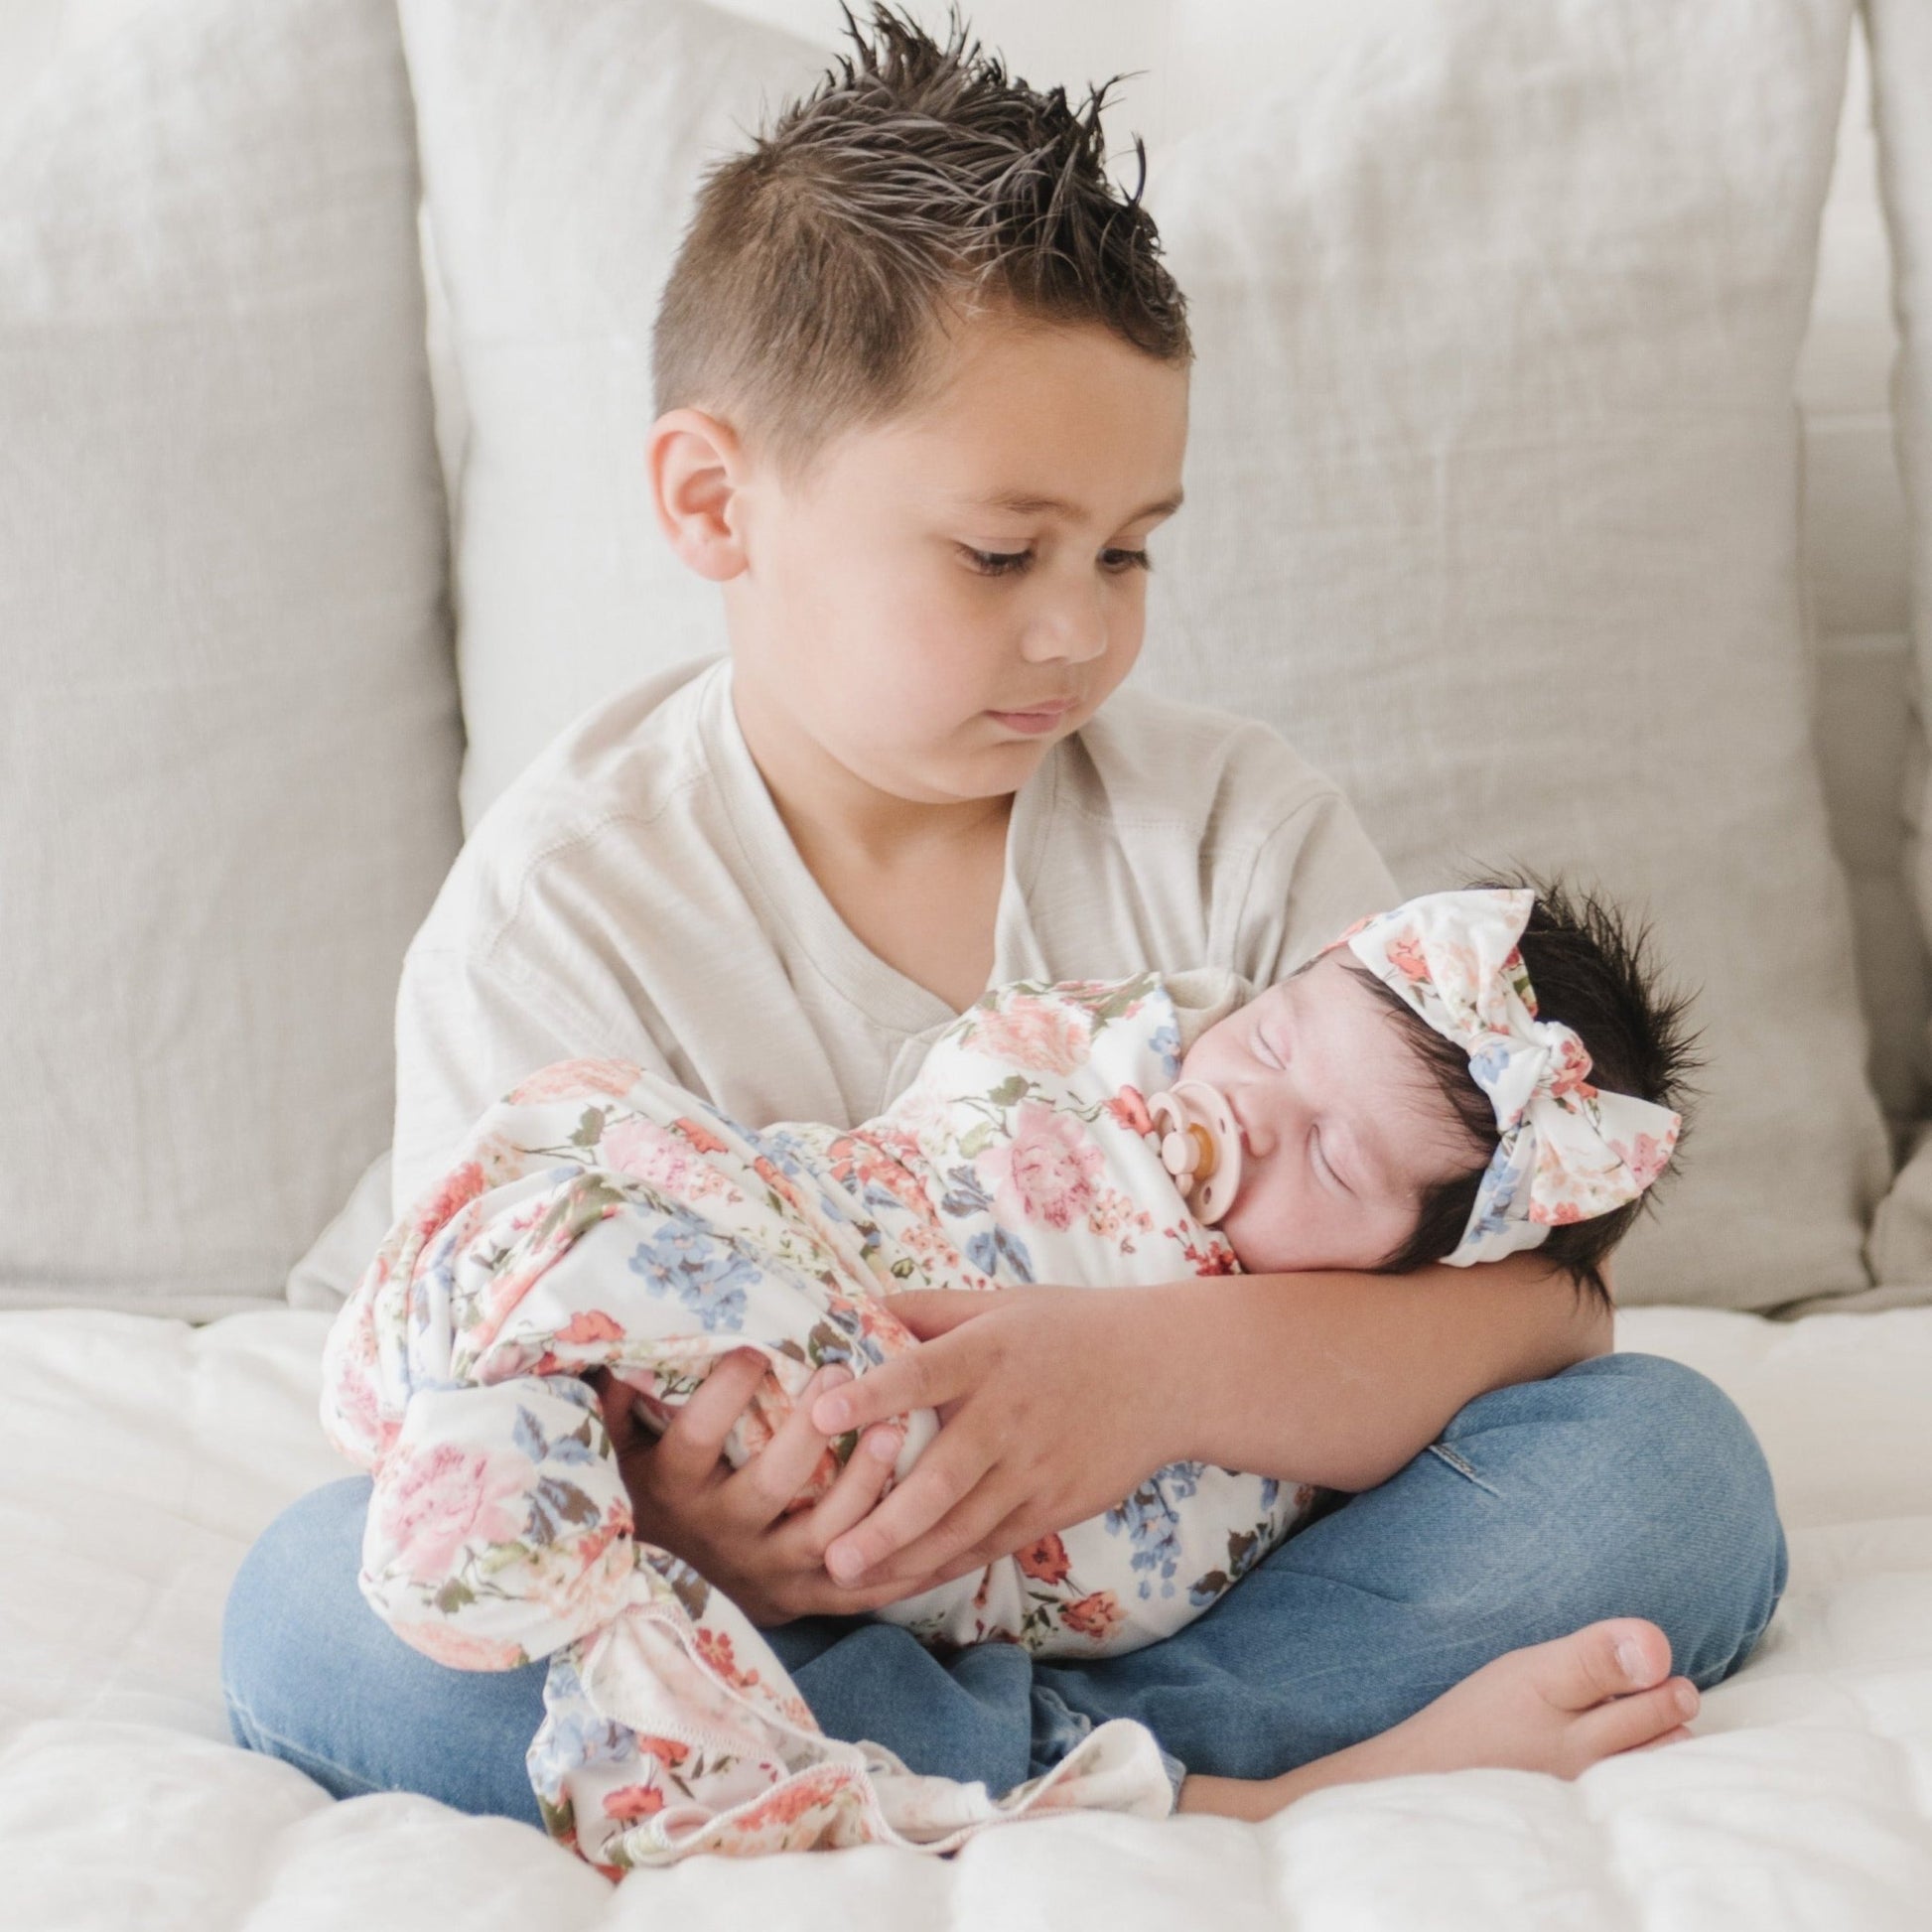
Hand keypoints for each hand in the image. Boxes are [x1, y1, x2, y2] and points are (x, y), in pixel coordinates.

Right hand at [588, 1354, 935, 1625]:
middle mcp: (720, 1534)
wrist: (671, 1589)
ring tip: (892, 1429)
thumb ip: (618, 1402)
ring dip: (862, 1484)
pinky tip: (936, 1512)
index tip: (757, 1347)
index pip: (696, 1440)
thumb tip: (599, 1346)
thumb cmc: (654, 1491)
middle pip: (771, 1486)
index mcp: (675, 1489)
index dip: (723, 1394)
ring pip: (824, 1534)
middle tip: (842, 1372)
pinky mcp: (806, 1598)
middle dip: (809, 1431)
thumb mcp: (625, 1450)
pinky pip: (861, 1583)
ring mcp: (768, 1571)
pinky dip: (902, 1556)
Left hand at [803, 1285, 1174, 1595]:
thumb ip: (927, 1311)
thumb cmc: (1069, 1330)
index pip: (923, 1373)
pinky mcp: (1057, 1505)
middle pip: (943, 1476)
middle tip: (826, 1550)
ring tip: (849, 1581)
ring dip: (905, 1557)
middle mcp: (1010, 1414)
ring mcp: (1036, 1467)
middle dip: (884, 1519)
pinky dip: (946, 1566)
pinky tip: (903, 1582)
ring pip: (964, 1524)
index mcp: (989, 1353)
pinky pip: (993, 1543)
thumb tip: (851, 1309)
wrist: (1165, 1372)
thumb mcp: (1001, 1304)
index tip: (820, 1414)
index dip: (872, 1394)